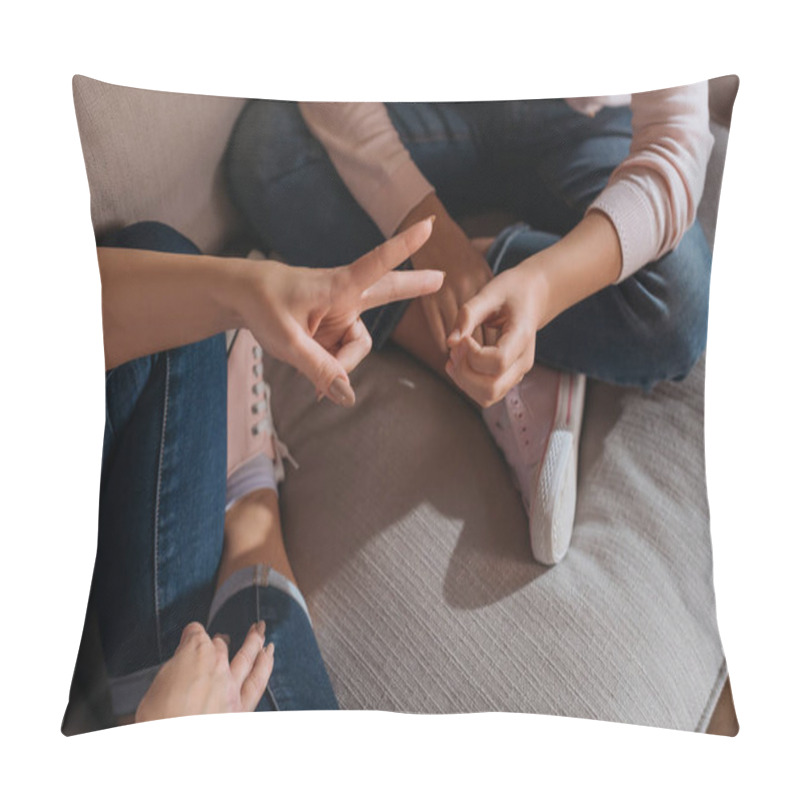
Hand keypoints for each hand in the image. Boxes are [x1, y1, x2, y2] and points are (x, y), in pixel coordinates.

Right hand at [135, 621, 273, 722]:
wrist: (170, 746)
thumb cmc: (157, 719)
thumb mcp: (155, 686)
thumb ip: (173, 670)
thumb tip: (179, 667)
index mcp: (194, 654)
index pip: (195, 634)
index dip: (191, 634)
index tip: (190, 635)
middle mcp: (216, 666)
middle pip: (220, 646)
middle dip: (220, 641)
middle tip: (222, 638)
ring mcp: (231, 686)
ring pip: (247, 656)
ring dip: (254, 640)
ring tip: (259, 631)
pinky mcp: (242, 707)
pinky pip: (258, 680)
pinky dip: (265, 664)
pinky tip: (269, 655)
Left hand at [239, 218, 442, 405]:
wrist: (242, 298)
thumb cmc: (263, 305)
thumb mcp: (287, 342)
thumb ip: (319, 367)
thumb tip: (347, 395)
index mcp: (337, 285)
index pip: (376, 265)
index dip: (403, 247)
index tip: (427, 226)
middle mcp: (345, 297)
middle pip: (388, 291)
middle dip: (413, 286)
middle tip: (442, 278)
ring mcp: (341, 314)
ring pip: (357, 348)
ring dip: (341, 366)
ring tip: (316, 387)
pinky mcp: (334, 329)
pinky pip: (343, 357)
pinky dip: (332, 371)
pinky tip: (318, 386)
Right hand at [397, 195, 492, 354]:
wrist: (433, 229)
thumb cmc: (458, 250)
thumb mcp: (480, 266)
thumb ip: (486, 291)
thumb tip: (492, 319)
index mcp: (484, 282)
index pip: (493, 320)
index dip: (494, 343)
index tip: (495, 359)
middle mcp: (469, 289)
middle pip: (478, 331)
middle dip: (480, 352)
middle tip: (482, 370)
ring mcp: (448, 293)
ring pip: (458, 334)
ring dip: (460, 352)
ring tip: (463, 366)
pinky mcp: (428, 296)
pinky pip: (437, 326)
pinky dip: (444, 341)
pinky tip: (447, 352)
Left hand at [445, 261, 547, 407]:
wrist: (533, 296)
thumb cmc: (512, 291)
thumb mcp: (490, 293)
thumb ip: (468, 314)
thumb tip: (450, 342)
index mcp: (523, 337)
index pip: (498, 362)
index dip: (473, 354)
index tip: (464, 337)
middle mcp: (523, 361)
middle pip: (492, 387)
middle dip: (464, 372)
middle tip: (457, 347)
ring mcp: (517, 372)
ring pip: (487, 397)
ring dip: (464, 381)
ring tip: (456, 355)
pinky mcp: (507, 377)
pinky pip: (485, 394)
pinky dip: (467, 384)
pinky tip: (458, 362)